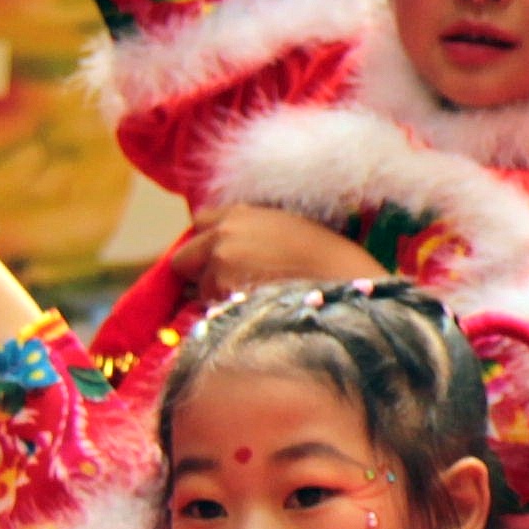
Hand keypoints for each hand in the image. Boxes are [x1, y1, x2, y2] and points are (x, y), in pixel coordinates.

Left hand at [168, 202, 384, 300]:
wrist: (344, 280)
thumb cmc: (328, 259)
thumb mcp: (289, 229)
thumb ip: (253, 233)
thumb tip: (229, 250)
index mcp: (242, 213)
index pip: (200, 222)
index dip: (206, 243)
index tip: (216, 259)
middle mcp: (225, 231)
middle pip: (184, 257)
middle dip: (198, 274)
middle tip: (225, 288)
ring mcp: (221, 260)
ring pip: (198, 289)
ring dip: (217, 299)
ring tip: (254, 303)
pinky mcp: (223, 288)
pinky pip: (211, 311)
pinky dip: (227, 316)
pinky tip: (256, 313)